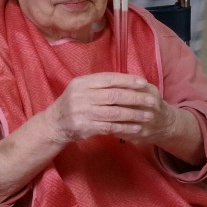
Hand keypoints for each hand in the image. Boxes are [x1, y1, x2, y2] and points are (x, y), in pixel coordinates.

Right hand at [44, 72, 158, 142]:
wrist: (54, 124)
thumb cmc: (74, 104)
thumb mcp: (82, 89)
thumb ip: (100, 85)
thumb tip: (127, 80)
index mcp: (82, 83)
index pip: (109, 79)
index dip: (128, 80)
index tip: (144, 82)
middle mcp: (81, 96)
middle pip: (114, 96)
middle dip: (135, 98)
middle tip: (152, 100)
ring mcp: (83, 112)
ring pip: (114, 112)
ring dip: (134, 114)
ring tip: (148, 115)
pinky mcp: (85, 127)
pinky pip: (109, 127)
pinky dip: (125, 127)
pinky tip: (136, 127)